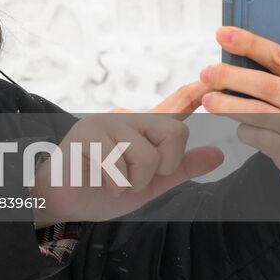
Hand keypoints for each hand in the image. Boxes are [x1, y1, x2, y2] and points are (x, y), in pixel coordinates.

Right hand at [33, 81, 223, 227]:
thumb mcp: (148, 184)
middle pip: (175, 133)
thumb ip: (180, 169)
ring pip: (148, 157)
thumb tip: (219, 154)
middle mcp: (125, 118)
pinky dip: (112, 184)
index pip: (174, 108)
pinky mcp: (87, 134)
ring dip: (133, 182)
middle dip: (162, 168)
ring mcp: (104, 122)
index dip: (194, 93)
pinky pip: (119, 166)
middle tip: (134, 179)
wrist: (60, 201)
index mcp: (141, 129)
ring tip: (112, 181)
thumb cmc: (99, 189)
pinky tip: (97, 180)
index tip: (211, 78)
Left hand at [200, 0, 279, 205]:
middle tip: (205, 72)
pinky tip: (237, 125)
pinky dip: (243, 130)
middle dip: (232, 76)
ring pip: (261, 114)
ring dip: (229, 105)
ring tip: (208, 99)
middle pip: (268, 86)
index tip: (222, 32)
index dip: (250, 43)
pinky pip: (259, 138)